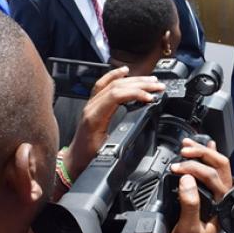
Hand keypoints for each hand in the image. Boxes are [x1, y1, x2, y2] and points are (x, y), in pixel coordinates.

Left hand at [61, 67, 164, 181]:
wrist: (75, 160)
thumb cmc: (88, 158)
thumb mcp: (106, 151)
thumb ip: (120, 139)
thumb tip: (138, 127)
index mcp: (94, 117)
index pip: (116, 95)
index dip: (135, 93)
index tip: (150, 97)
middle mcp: (91, 107)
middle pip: (117, 86)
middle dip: (140, 84)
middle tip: (157, 86)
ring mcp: (92, 103)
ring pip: (113, 83)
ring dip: (134, 80)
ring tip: (151, 80)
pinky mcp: (94, 104)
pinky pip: (104, 84)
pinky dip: (116, 76)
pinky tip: (125, 72)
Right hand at [170, 138, 232, 232]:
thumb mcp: (188, 229)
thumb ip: (189, 204)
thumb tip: (186, 179)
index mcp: (223, 203)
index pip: (212, 174)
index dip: (193, 167)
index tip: (176, 168)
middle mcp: (226, 196)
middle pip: (219, 164)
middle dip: (201, 153)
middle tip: (183, 151)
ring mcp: (221, 195)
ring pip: (218, 165)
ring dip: (203, 152)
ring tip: (187, 145)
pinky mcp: (213, 195)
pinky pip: (215, 171)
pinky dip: (207, 157)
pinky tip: (205, 146)